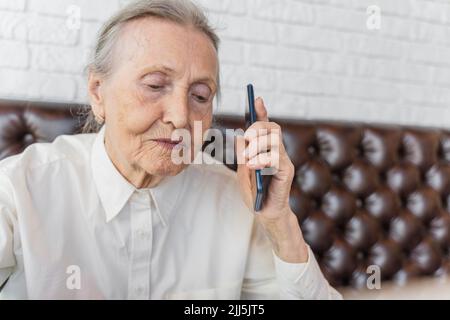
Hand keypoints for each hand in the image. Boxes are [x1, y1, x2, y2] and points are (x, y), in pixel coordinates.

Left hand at [236, 97, 308, 262]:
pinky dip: (262, 159)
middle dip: (256, 128)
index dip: (262, 111)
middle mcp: (277, 151)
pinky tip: (253, 166)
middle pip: (272, 127)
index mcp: (265, 149)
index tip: (257, 99)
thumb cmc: (254, 192)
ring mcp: (283, 161)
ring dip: (257, 143)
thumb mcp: (242, 171)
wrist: (264, 213)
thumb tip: (240, 136)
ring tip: (246, 157)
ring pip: (275, 138)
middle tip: (245, 140)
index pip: (265, 126)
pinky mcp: (286, 172)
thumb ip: (242, 154)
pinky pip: (276, 157)